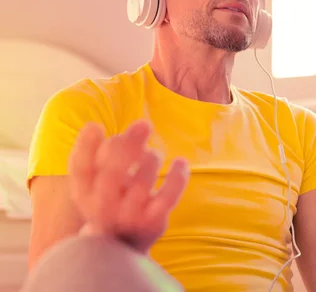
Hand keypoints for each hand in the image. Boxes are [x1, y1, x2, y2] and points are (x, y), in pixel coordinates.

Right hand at [68, 120, 188, 253]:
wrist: (121, 246)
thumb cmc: (108, 200)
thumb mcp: (94, 183)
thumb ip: (96, 157)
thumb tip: (92, 127)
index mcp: (85, 193)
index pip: (80, 169)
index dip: (84, 148)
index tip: (95, 126)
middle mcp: (102, 207)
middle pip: (113, 172)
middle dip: (129, 144)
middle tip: (144, 124)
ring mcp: (128, 216)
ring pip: (143, 180)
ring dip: (152, 158)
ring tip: (153, 155)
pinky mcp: (152, 222)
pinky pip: (168, 196)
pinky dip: (177, 176)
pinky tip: (180, 162)